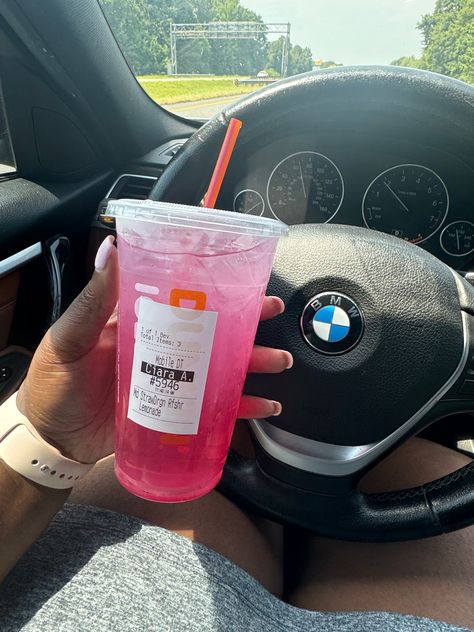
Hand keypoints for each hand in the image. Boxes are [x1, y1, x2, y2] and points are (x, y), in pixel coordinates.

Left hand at [17, 237, 291, 463]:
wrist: (52, 440)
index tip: (240, 277)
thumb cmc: (54, 385)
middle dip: (247, 322)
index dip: (214, 288)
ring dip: (253, 362)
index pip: (184, 298)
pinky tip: (265, 407)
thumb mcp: (70, 339)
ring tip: (278, 361)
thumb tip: (111, 248)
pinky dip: (241, 408)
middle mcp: (161, 349)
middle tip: (272, 312)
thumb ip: (92, 301)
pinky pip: (215, 409)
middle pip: (212, 330)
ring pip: (222, 368)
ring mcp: (171, 380)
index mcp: (140, 324)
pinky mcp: (176, 411)